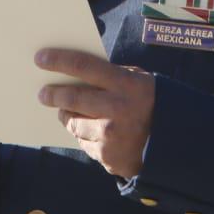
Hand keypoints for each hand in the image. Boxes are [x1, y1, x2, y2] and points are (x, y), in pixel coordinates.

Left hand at [35, 48, 154, 177]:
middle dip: (53, 94)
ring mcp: (110, 135)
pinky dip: (84, 135)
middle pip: (73, 98)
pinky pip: (83, 142)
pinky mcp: (106, 155)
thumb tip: (75, 69)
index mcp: (125, 84)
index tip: (40, 58)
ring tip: (67, 112)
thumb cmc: (152, 103)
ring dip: (68, 116)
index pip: (84, 66)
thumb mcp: (139, 81)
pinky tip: (92, 131)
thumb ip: (112, 75)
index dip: (59, 61)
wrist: (173, 143)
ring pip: (74, 122)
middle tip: (43, 94)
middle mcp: (116, 109)